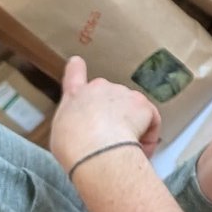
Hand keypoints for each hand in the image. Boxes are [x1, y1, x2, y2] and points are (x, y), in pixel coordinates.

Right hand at [49, 57, 160, 172]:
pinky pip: (151, 121)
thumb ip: (72, 123)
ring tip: (122, 147)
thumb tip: (81, 130)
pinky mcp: (143, 103)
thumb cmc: (75, 147)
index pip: (74, 73)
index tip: (77, 62)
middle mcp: (100, 88)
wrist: (96, 150)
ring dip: (132, 126)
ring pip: (133, 110)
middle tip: (111, 138)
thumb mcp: (61, 133)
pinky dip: (148, 135)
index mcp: (75, 96)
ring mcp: (123, 93)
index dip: (77, 67)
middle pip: (111, 97)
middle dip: (114, 114)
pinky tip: (138, 147)